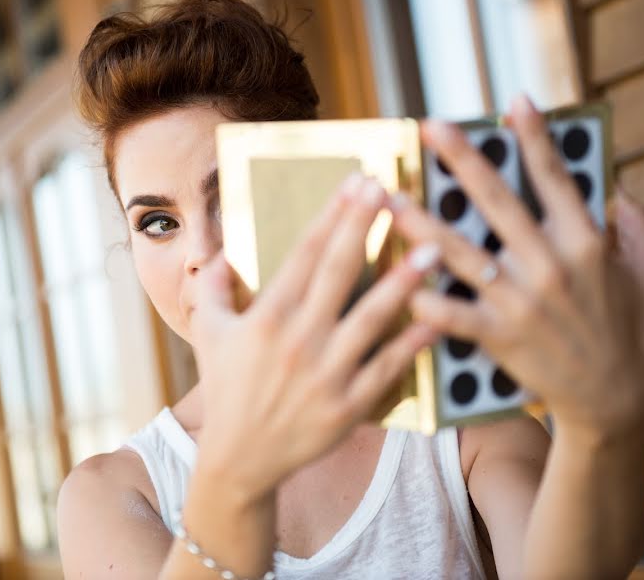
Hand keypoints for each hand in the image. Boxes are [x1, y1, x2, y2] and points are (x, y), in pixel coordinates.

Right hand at [190, 173, 440, 501]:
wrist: (240, 460)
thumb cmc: (226, 391)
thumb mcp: (206, 335)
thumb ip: (210, 289)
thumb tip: (218, 253)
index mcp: (265, 318)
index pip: (304, 255)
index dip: (333, 215)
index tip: (356, 183)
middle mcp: (297, 341)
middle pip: (338, 273)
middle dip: (365, 228)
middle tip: (391, 190)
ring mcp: (325, 374)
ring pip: (372, 317)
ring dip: (404, 280)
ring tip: (433, 247)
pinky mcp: (349, 406)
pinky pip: (387, 367)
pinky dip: (412, 343)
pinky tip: (437, 317)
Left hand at [389, 95, 643, 440]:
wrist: (611, 396)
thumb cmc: (626, 328)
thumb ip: (639, 226)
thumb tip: (618, 190)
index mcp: (585, 241)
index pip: (554, 178)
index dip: (534, 136)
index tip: (512, 101)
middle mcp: (551, 264)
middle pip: (499, 202)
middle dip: (463, 161)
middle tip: (431, 128)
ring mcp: (522, 301)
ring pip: (463, 253)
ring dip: (423, 223)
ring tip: (389, 198)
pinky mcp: (501, 336)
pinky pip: (456, 315)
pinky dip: (429, 301)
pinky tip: (399, 283)